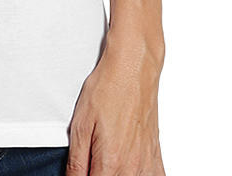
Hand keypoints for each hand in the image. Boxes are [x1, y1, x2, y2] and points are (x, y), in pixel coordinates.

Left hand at [66, 31, 165, 175]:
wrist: (133, 67)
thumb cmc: (107, 89)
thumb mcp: (80, 125)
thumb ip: (76, 162)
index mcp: (111, 162)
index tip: (79, 172)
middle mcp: (133, 168)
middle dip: (98, 174)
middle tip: (91, 162)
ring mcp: (147, 163)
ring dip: (118, 175)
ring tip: (107, 163)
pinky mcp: (155, 155)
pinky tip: (129, 169)